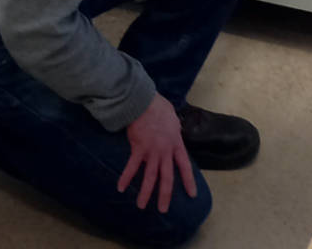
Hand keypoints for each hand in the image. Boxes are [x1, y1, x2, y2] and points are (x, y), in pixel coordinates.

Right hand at [117, 95, 197, 212]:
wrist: (144, 102)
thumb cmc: (159, 107)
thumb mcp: (173, 120)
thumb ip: (174, 130)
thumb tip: (175, 131)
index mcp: (176, 144)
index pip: (185, 166)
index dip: (189, 181)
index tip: (192, 194)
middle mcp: (165, 151)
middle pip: (167, 178)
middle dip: (165, 195)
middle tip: (163, 209)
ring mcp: (151, 151)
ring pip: (150, 177)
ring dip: (145, 193)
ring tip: (140, 205)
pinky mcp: (138, 149)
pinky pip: (131, 167)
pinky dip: (125, 177)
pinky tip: (120, 187)